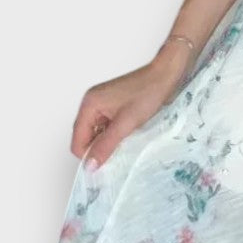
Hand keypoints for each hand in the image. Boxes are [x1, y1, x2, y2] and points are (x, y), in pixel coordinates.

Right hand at [71, 42, 193, 167]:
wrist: (166, 75)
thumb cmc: (148, 93)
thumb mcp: (126, 124)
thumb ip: (106, 146)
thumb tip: (89, 166)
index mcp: (89, 105)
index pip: (77, 141)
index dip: (89, 155)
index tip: (104, 165)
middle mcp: (91, 103)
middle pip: (85, 137)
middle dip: (98, 148)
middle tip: (118, 154)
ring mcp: (101, 103)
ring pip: (96, 133)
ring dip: (107, 141)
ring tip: (125, 142)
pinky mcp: (112, 105)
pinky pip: (106, 126)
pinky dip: (113, 134)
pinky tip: (127, 136)